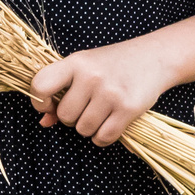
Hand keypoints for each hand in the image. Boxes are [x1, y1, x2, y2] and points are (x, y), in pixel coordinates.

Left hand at [28, 39, 175, 146]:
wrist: (154, 57)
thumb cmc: (112, 64)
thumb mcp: (84, 68)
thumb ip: (61, 91)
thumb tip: (44, 122)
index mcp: (76, 62)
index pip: (41, 85)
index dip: (39, 101)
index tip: (49, 105)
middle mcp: (92, 76)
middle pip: (65, 116)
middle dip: (72, 118)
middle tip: (85, 107)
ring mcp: (111, 93)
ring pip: (83, 129)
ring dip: (88, 128)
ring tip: (99, 113)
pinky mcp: (129, 108)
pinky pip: (103, 138)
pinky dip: (102, 137)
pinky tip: (109, 124)